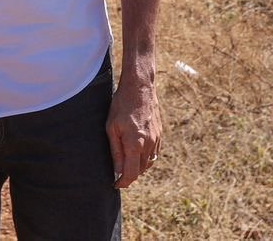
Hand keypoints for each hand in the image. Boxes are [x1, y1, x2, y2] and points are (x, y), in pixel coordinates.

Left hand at [106, 72, 161, 188]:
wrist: (140, 88)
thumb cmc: (122, 105)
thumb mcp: (112, 128)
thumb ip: (116, 152)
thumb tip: (117, 171)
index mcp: (135, 144)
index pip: (131, 174)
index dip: (123, 182)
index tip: (116, 184)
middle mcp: (148, 144)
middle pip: (140, 170)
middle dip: (130, 175)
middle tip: (118, 174)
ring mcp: (156, 139)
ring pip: (149, 163)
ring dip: (138, 167)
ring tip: (127, 164)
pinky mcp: (160, 134)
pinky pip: (154, 153)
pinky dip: (146, 158)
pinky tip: (137, 152)